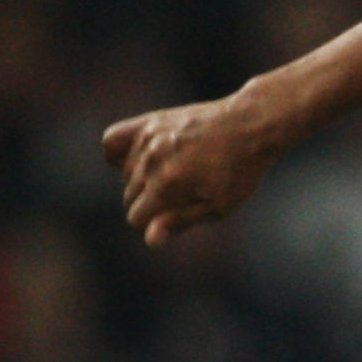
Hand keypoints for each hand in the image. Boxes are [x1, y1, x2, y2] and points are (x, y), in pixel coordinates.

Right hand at [102, 89, 287, 244]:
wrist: (249, 126)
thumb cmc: (239, 171)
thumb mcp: (218, 206)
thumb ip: (179, 222)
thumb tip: (149, 239)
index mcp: (168, 184)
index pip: (136, 218)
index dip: (154, 224)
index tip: (174, 217)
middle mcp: (152, 160)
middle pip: (129, 198)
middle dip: (151, 204)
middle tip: (183, 194)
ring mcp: (148, 138)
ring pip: (125, 174)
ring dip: (143, 181)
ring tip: (176, 173)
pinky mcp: (148, 122)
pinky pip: (112, 140)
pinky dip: (120, 153)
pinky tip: (142, 159)